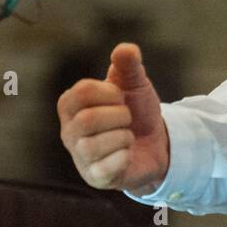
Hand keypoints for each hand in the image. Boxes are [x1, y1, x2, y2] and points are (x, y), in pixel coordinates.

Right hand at [57, 42, 170, 193]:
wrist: (157, 142)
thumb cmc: (137, 110)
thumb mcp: (135, 82)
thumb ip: (128, 63)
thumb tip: (125, 49)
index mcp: (71, 105)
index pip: (81, 92)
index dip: (109, 92)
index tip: (120, 97)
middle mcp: (69, 131)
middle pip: (87, 120)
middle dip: (119, 116)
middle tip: (127, 118)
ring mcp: (80, 157)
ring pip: (95, 145)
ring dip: (123, 136)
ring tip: (127, 136)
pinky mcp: (95, 178)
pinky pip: (107, 167)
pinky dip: (125, 156)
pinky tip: (128, 153)